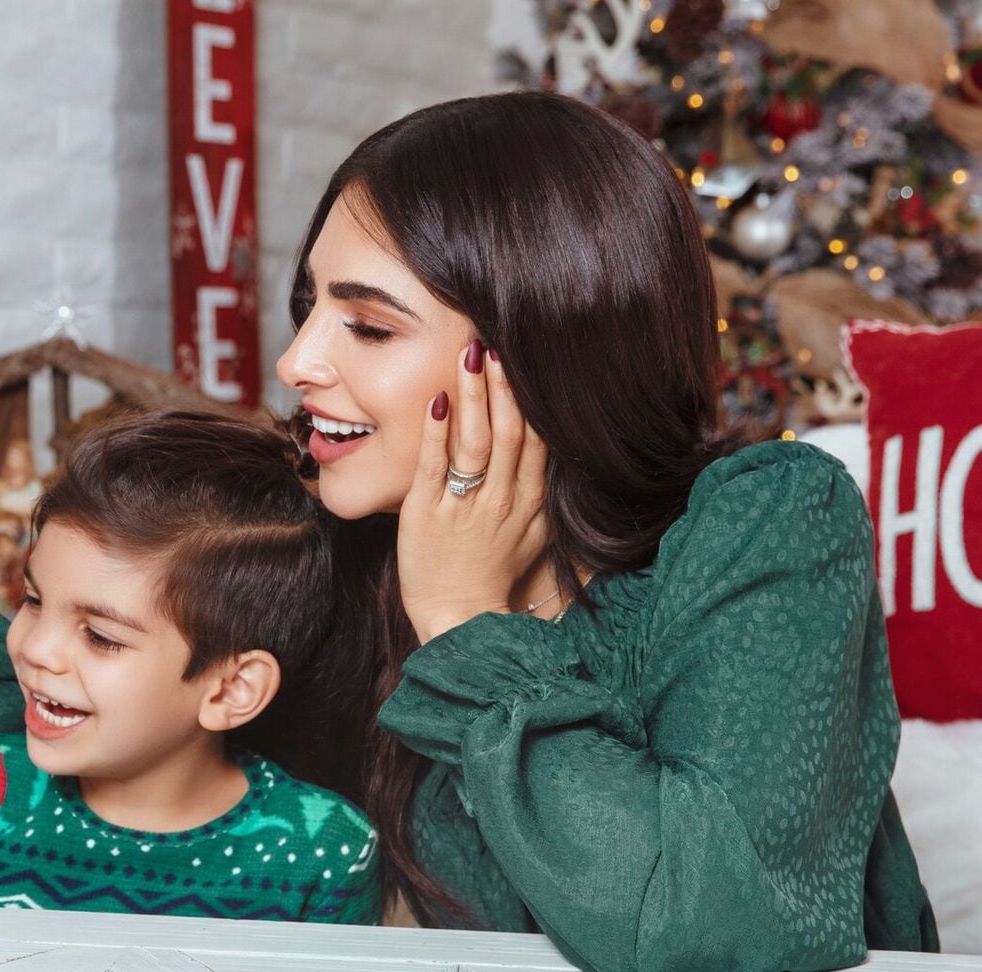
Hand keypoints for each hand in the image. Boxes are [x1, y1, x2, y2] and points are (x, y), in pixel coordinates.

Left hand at [397, 339, 551, 643]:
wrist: (460, 619)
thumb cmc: (492, 575)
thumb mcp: (533, 535)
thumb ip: (542, 491)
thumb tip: (554, 452)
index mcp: (528, 501)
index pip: (535, 439)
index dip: (531, 398)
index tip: (526, 360)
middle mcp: (501, 499)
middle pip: (510, 432)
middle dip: (504, 386)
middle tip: (497, 342)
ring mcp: (464, 506)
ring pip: (476, 442)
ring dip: (474, 397)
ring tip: (471, 356)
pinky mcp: (426, 514)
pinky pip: (434, 467)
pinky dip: (436, 433)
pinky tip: (436, 401)